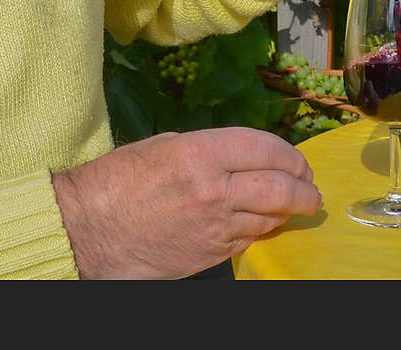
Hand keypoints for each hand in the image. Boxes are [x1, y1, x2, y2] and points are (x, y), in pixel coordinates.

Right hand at [51, 127, 321, 278]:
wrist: (92, 228)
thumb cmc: (119, 179)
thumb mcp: (164, 147)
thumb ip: (206, 150)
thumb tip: (239, 158)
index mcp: (200, 153)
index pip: (265, 148)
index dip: (288, 154)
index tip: (295, 160)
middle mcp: (215, 190)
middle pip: (281, 188)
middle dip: (304, 188)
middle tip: (309, 186)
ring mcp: (216, 226)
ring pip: (271, 218)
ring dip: (289, 211)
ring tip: (296, 204)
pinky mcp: (212, 254)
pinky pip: (250, 239)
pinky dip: (264, 228)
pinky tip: (265, 221)